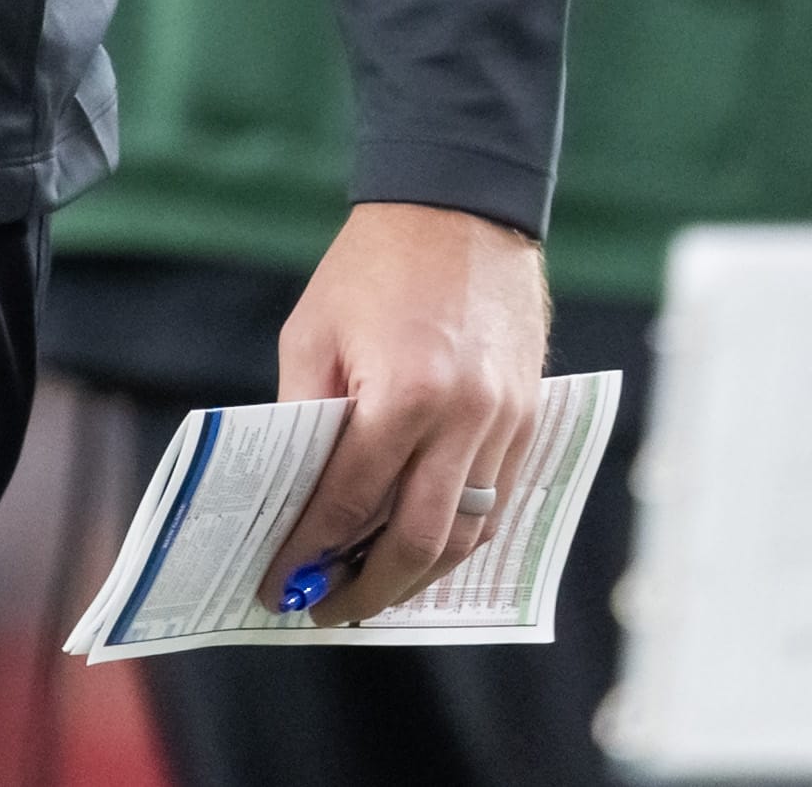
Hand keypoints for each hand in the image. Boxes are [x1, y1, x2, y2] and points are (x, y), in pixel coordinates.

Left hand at [262, 202, 547, 624]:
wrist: (460, 204)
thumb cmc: (375, 264)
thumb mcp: (314, 332)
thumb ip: (307, 417)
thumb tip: (298, 498)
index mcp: (403, 390)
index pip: (350, 500)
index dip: (312, 552)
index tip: (281, 584)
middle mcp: (464, 415)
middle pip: (417, 540)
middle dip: (366, 588)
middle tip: (324, 608)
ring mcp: (506, 419)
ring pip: (467, 534)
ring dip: (417, 577)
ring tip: (371, 591)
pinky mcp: (530, 417)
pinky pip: (499, 503)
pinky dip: (460, 538)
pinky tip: (423, 550)